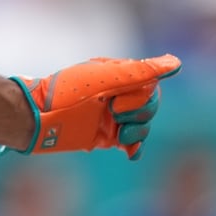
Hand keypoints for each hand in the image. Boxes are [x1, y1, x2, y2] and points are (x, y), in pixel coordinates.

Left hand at [9, 55, 180, 158]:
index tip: (117, 101)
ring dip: (137, 132)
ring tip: (118, 134)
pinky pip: (132, 144)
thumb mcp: (106, 77)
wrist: (38, 118)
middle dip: (138, 113)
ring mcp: (111, 116)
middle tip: (113, 112)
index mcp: (117, 76)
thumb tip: (176, 62)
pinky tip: (131, 154)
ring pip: (143, 126)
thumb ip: (142, 71)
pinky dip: (135, 148)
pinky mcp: (105, 136)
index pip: (150, 86)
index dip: (141, 97)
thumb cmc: (67, 93)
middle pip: (150, 106)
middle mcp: (116, 95)